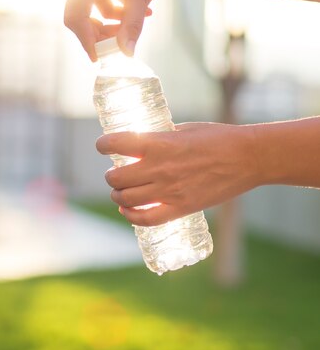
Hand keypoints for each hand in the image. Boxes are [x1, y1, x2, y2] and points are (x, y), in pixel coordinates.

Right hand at [64, 0, 175, 59]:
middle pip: (79, 17)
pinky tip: (138, 12)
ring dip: (109, 25)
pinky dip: (115, 15)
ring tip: (134, 24)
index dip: (85, 39)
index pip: (76, 15)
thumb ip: (132, 26)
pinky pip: (97, 7)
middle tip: (118, 46)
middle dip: (98, 34)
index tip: (98, 57)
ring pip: (89, 14)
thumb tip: (126, 53)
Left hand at [95, 122, 260, 225]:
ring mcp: (169, 191)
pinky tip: (127, 211)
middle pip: (117, 178)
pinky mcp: (181, 208)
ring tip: (120, 192)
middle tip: (115, 173)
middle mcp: (159, 168)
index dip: (103, 145)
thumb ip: (159, 138)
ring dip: (118, 195)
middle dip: (111, 176)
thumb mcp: (183, 129)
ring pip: (126, 199)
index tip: (102, 146)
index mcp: (159, 143)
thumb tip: (140, 143)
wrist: (248, 158)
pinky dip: (131, 216)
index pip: (116, 144)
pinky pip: (146, 219)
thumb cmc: (217, 138)